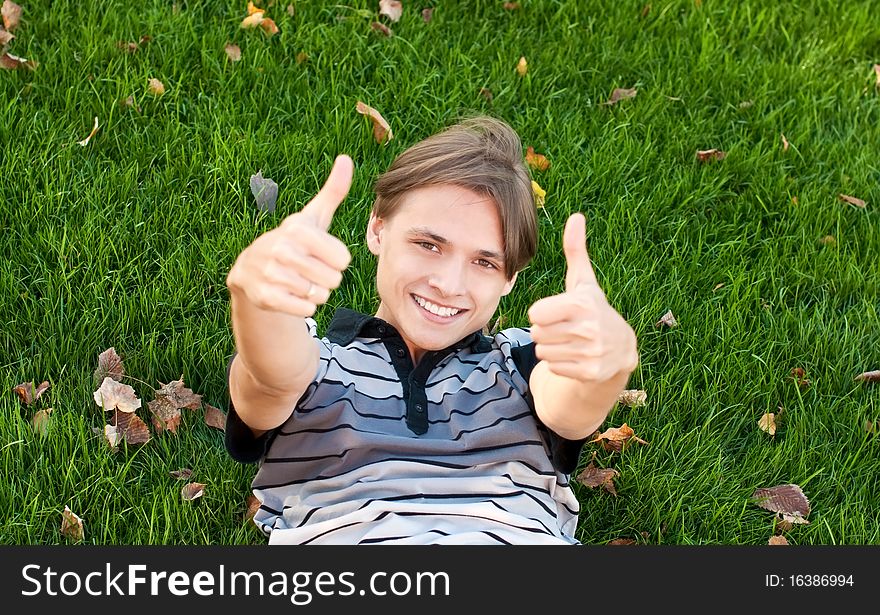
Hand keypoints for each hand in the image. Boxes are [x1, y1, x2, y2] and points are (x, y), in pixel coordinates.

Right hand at [226, 155, 353, 317]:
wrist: (252, 270)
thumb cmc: (294, 242)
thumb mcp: (313, 217)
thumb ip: (333, 191)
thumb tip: (346, 159)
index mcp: (297, 229)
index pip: (343, 259)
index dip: (336, 261)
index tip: (320, 254)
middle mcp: (281, 248)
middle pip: (333, 279)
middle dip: (326, 279)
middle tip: (309, 271)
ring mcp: (271, 273)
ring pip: (319, 295)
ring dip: (315, 293)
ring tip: (298, 281)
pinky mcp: (265, 297)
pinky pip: (305, 309)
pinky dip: (304, 307)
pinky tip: (291, 295)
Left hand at [527, 213, 637, 382]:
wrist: (621, 348)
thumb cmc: (593, 309)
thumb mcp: (584, 281)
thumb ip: (575, 250)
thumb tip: (576, 216)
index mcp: (582, 304)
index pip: (535, 313)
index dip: (541, 312)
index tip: (556, 312)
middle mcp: (588, 329)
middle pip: (537, 334)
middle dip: (545, 331)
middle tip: (564, 328)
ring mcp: (591, 353)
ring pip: (543, 352)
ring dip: (550, 348)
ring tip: (570, 341)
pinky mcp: (590, 372)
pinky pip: (554, 368)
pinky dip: (560, 364)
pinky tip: (575, 356)